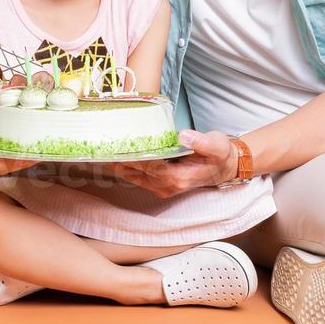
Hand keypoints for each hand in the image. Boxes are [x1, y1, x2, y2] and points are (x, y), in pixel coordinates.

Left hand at [107, 129, 236, 197]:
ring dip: (118, 163)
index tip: (117, 145)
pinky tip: (114, 154)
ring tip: (100, 148)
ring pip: (133, 176)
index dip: (133, 156)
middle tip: (99, 145)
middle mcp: (167, 186)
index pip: (150, 166)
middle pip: (136, 172)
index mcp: (179, 177)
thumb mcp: (218, 145)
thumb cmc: (220, 155)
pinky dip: (125, 166)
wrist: (224, 168)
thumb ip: (203, 142)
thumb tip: (183, 136)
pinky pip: (137, 176)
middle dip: (118, 159)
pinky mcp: (158, 183)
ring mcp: (161, 187)